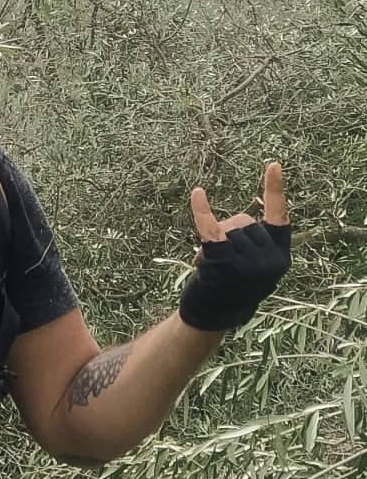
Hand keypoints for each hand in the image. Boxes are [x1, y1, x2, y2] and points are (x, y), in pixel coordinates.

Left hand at [179, 162, 290, 330]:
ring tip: (209, 264)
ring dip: (211, 240)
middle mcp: (269, 260)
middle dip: (226, 232)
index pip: (280, 218)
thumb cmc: (230, 282)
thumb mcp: (249, 261)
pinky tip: (197, 193)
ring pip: (225, 227)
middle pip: (243, 220)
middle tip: (220, 259)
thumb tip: (221, 227)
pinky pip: (211, 230)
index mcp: (280, 256)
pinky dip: (202, 211)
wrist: (214, 314)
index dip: (275, 190)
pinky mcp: (223, 264)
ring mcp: (247, 263)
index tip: (272, 165)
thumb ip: (245, 239)